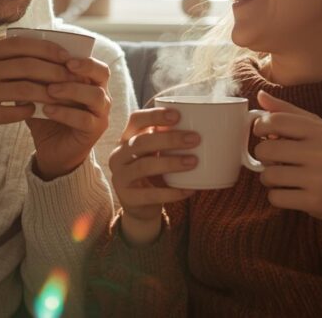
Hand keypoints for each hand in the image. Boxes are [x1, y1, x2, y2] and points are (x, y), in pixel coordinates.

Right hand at [0, 36, 75, 147]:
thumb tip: (32, 51)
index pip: (20, 45)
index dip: (47, 49)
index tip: (66, 56)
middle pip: (27, 67)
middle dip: (55, 72)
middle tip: (73, 79)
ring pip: (23, 90)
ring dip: (46, 93)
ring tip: (61, 97)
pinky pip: (9, 113)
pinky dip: (26, 111)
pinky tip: (35, 111)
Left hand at [27, 56, 111, 180]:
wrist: (51, 149)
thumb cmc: (47, 116)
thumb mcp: (40, 94)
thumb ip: (35, 78)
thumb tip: (20, 57)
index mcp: (89, 80)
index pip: (91, 60)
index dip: (77, 54)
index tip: (58, 51)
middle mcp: (100, 93)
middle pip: (102, 73)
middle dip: (85, 66)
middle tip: (65, 64)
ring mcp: (100, 113)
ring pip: (95, 95)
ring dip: (72, 90)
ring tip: (50, 90)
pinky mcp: (94, 130)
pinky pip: (84, 119)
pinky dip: (65, 113)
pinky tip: (47, 110)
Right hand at [108, 108, 198, 244]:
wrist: (140, 206)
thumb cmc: (154, 172)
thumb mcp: (156, 153)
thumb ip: (168, 140)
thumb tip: (202, 124)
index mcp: (127, 138)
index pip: (136, 120)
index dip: (155, 115)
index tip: (178, 115)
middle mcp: (119, 155)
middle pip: (141, 142)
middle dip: (170, 139)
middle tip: (196, 139)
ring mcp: (120, 177)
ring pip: (144, 166)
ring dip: (171, 163)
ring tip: (194, 161)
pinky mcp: (127, 198)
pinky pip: (150, 194)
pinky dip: (172, 192)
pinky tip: (190, 190)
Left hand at [253, 91, 321, 231]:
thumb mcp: (319, 128)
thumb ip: (288, 111)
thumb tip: (260, 96)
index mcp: (320, 131)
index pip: (276, 121)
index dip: (259, 127)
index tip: (261, 133)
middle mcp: (319, 153)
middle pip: (266, 150)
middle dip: (262, 155)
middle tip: (272, 158)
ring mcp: (318, 179)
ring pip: (268, 175)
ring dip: (268, 178)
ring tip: (280, 176)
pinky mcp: (314, 202)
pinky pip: (276, 198)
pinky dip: (276, 195)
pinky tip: (289, 192)